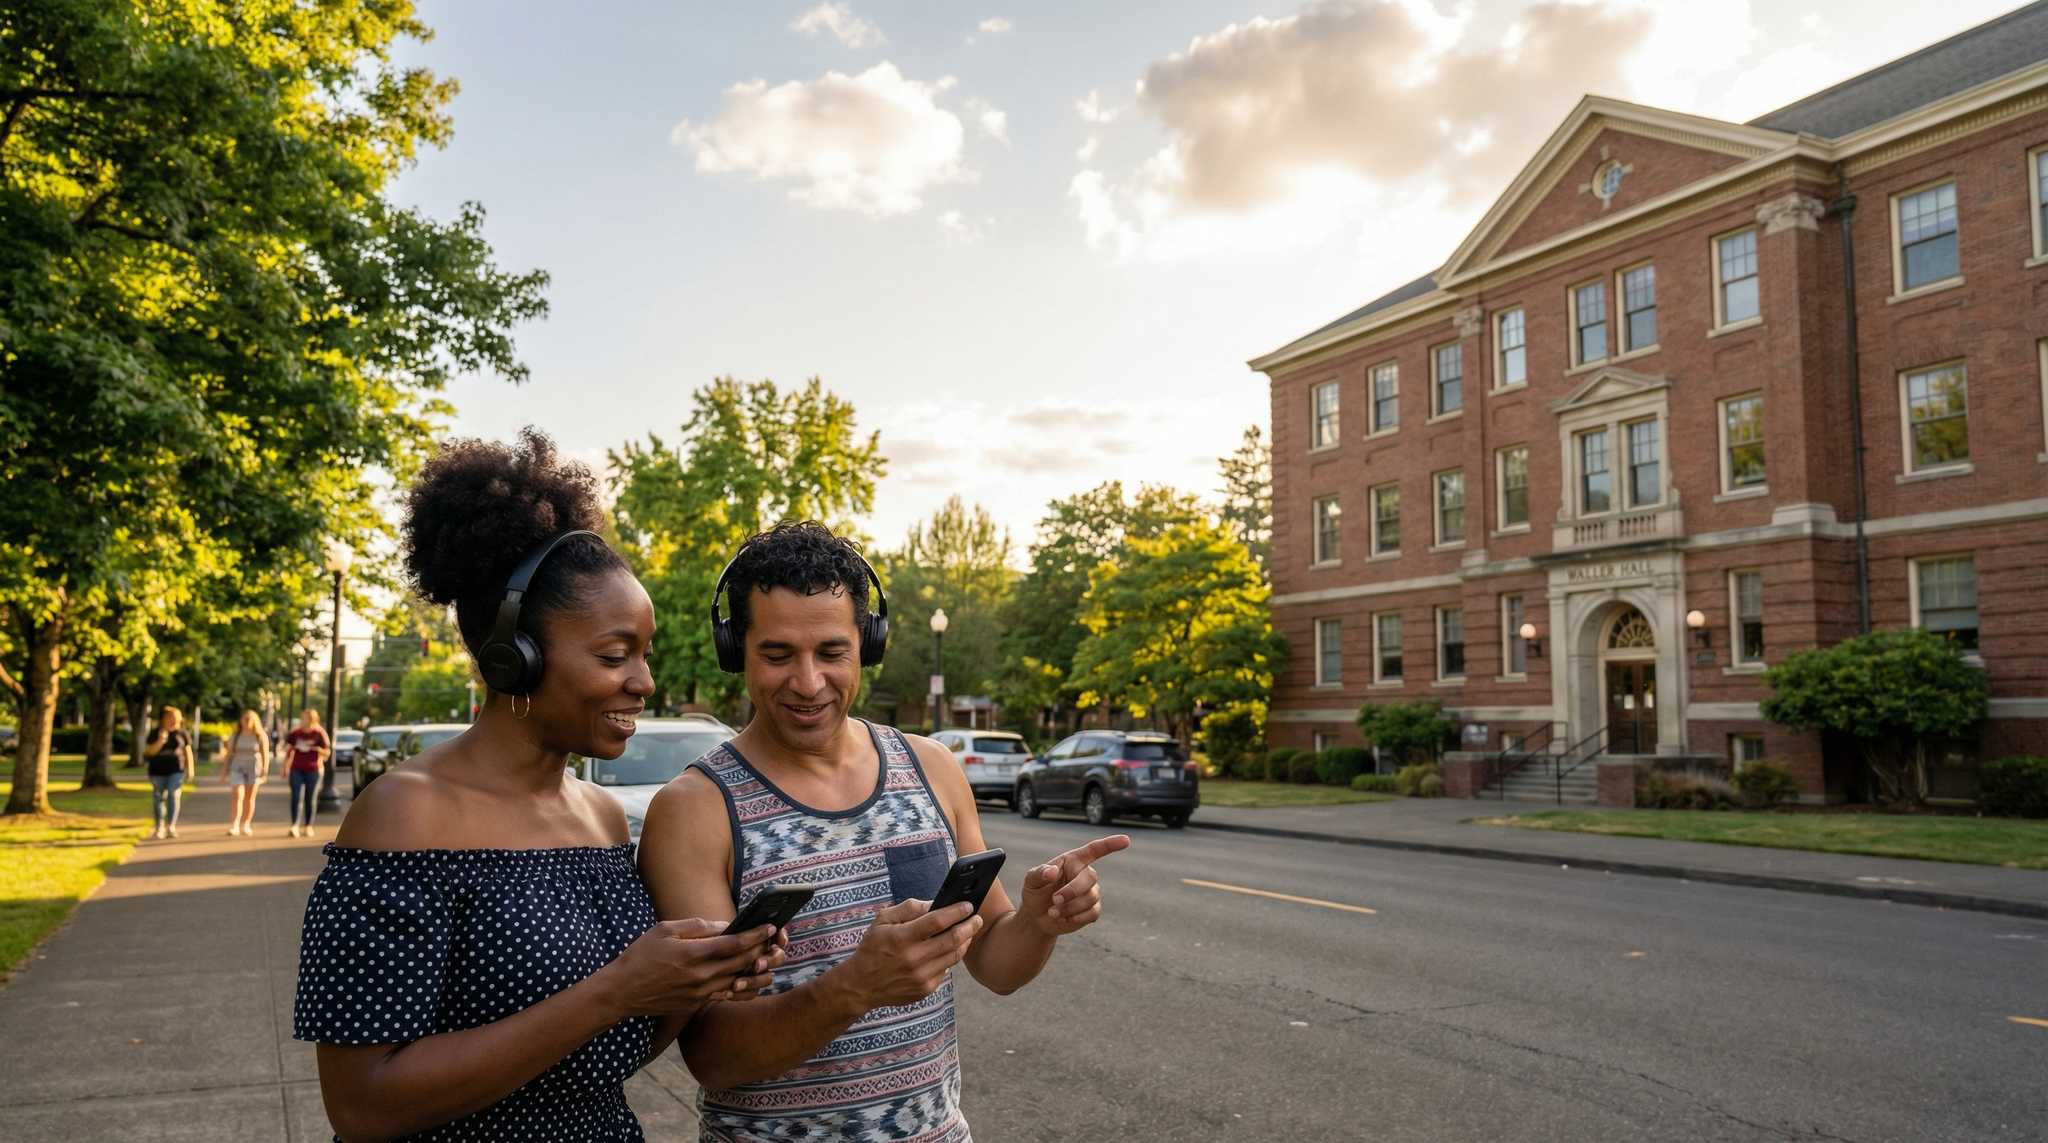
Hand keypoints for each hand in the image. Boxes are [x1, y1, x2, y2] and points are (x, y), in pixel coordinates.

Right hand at [600, 918, 782, 1018]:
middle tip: (775, 940)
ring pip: (737, 982)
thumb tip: (724, 925)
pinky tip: (751, 981)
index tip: (770, 926)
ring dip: (756, 971)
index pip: (733, 944)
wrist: (621, 991)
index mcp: (692, 954)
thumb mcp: (664, 930)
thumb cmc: (640, 956)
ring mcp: (698, 993)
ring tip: (769, 960)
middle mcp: (699, 976)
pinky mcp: (695, 1004)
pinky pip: (726, 997)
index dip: (755, 935)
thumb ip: (696, 926)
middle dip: (761, 950)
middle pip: (740, 963)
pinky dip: (742, 988)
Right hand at [839, 898, 982, 1009]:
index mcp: (902, 938)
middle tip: (977, 919)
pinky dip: (949, 958)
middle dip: (970, 926)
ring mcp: (921, 976)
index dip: (956, 911)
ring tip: (968, 932)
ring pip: (954, 956)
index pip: (937, 921)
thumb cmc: (873, 948)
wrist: (861, 985)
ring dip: (964, 942)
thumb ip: (909, 908)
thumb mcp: (882, 920)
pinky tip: (947, 950)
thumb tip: (935, 903)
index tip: (968, 905)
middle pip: (953, 940)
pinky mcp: (925, 989)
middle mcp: (913, 958)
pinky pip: (945, 970)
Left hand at [1019, 835, 1129, 936]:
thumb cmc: (1035, 892)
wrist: (1037, 917)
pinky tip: (1064, 918)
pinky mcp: (1092, 910)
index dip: (1110, 844)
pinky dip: (1077, 917)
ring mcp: (1091, 892)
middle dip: (1072, 891)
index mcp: (1073, 861)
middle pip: (1090, 878)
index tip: (1126, 840)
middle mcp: (1085, 874)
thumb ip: (1039, 873)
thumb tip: (1052, 871)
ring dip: (1070, 907)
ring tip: (1053, 912)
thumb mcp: (1031, 880)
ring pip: (1091, 898)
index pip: (1094, 850)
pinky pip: (1092, 913)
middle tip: (1054, 900)